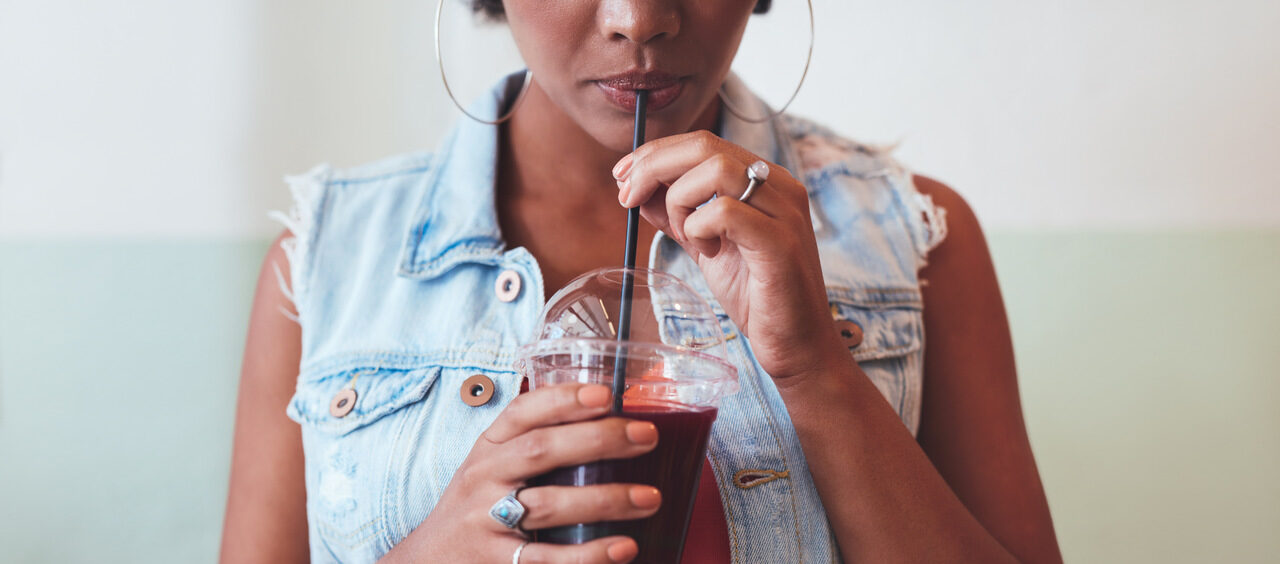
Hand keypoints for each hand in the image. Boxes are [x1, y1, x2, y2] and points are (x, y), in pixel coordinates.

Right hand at [383, 383, 659, 562]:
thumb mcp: (490, 468)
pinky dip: (589, 554)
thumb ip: (532, 445)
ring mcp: (488, 522)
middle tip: (647, 436)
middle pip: (541, 451)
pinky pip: (549, 559)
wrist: (429, 562)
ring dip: (606, 499)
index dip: (563, 399)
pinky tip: (624, 547)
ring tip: (650, 497)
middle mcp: (484, 479)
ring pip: (550, 505)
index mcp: (487, 449)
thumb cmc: (475, 508)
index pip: (522, 413)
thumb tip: (607, 422)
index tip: (606, 394)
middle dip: (598, 439)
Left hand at [614, 130, 847, 381]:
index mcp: (765, 181)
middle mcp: (780, 186)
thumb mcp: (707, 248)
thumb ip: (678, 216)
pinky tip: (708, 253)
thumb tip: (639, 190)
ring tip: (686, 236)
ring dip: (680, 201)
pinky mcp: (780, 242)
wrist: (796, 345)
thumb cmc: (757, 297)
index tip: (622, 176)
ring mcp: (784, 211)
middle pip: (705, 145)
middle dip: (653, 165)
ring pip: (714, 169)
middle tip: (626, 195)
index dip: (655, 153)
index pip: (703, 143)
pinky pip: (724, 211)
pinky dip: (699, 228)